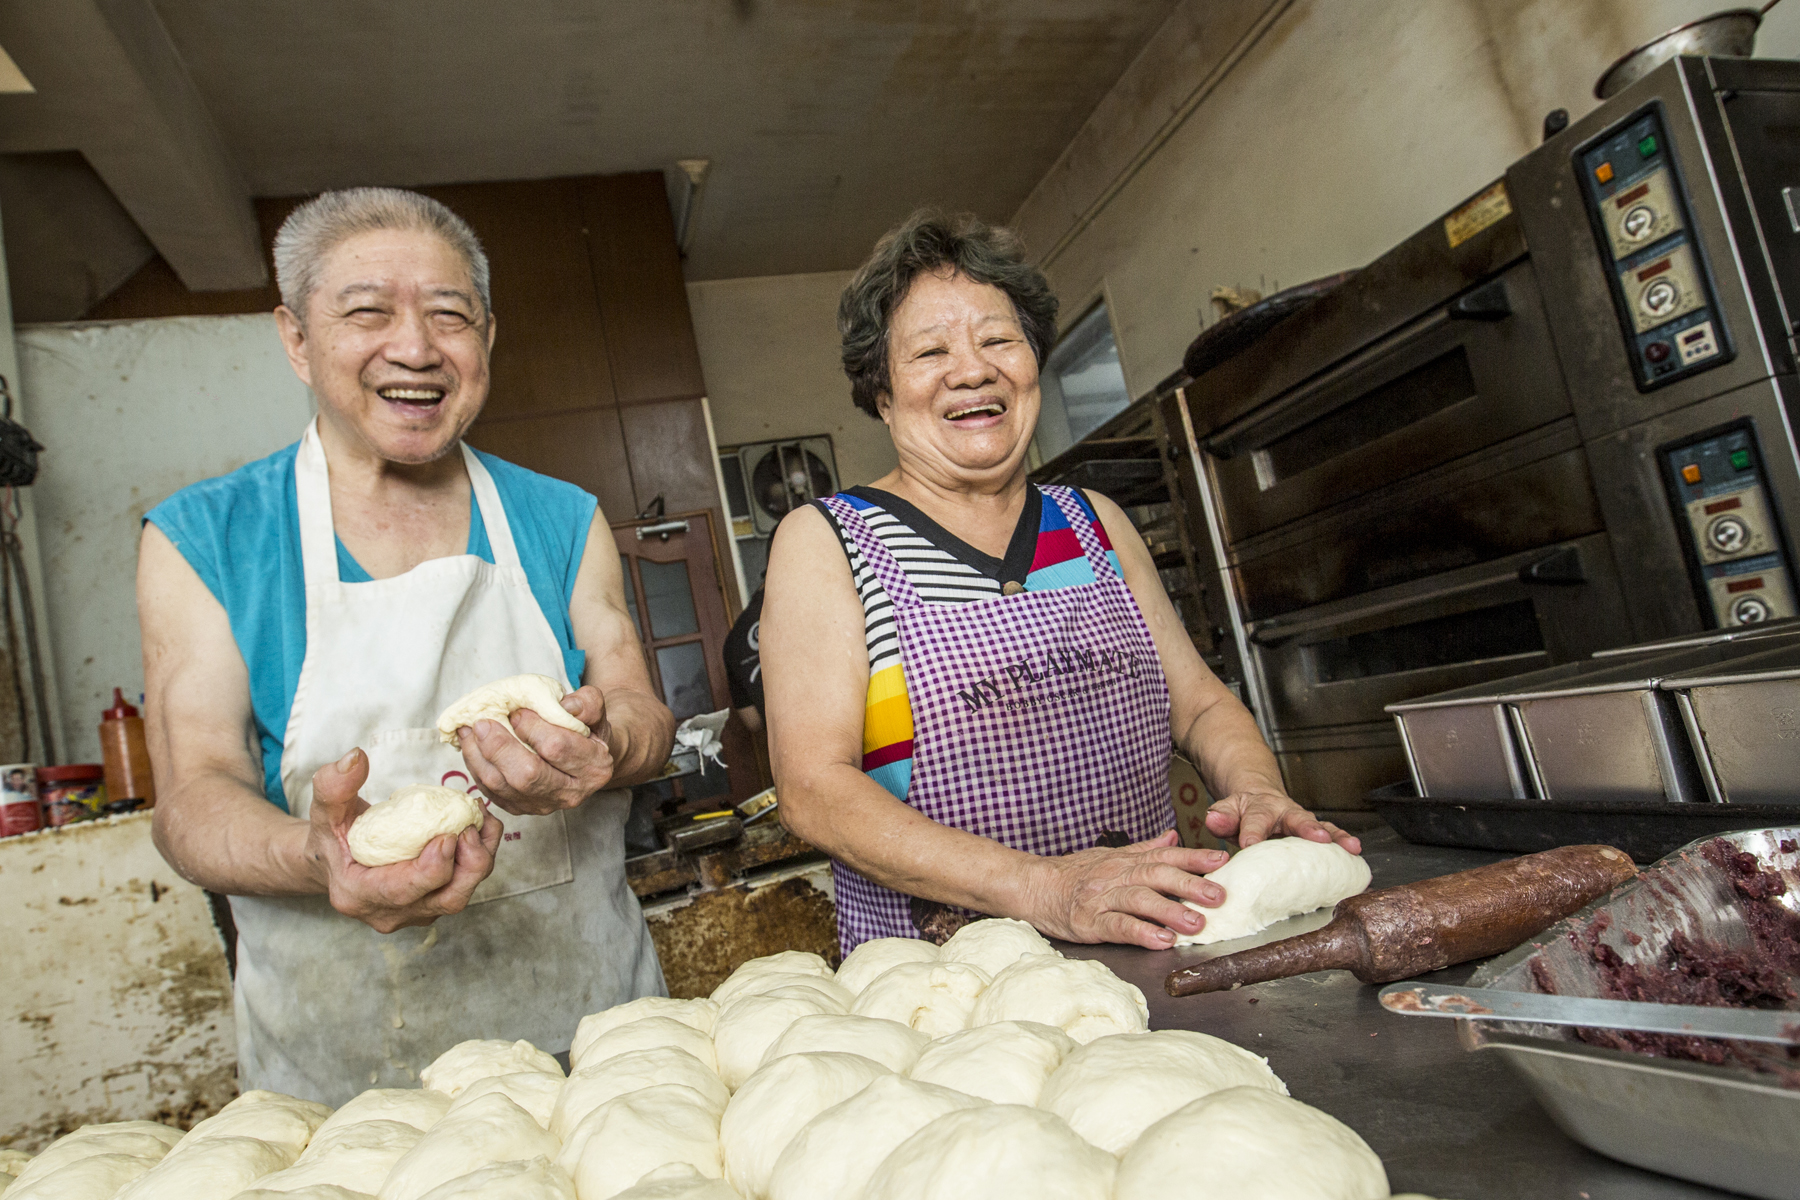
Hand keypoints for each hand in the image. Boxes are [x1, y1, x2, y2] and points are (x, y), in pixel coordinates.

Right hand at [306, 748, 501, 932]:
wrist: (336, 859)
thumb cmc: (332, 835)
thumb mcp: (325, 809)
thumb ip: (333, 785)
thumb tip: (355, 758)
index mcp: (357, 895)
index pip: (402, 892)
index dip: (432, 868)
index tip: (448, 835)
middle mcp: (390, 913)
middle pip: (445, 900)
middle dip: (469, 865)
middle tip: (473, 827)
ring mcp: (415, 912)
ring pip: (461, 894)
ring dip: (480, 858)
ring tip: (482, 821)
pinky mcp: (432, 903)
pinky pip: (464, 885)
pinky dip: (478, 857)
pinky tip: (481, 826)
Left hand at [458, 685, 615, 816]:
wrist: (583, 756)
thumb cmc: (586, 730)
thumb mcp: (594, 710)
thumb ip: (587, 703)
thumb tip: (564, 707)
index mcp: (593, 768)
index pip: (556, 748)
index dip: (531, 727)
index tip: (518, 711)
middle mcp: (571, 794)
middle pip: (527, 776)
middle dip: (499, 746)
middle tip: (483, 722)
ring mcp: (544, 805)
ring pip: (502, 786)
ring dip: (479, 756)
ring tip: (469, 730)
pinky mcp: (521, 809)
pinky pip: (491, 792)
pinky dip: (476, 767)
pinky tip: (471, 746)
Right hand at [1025, 830, 1230, 948]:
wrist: (1030, 886)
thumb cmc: (1073, 874)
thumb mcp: (1109, 855)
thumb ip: (1144, 849)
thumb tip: (1174, 837)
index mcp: (1125, 861)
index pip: (1165, 856)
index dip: (1194, 858)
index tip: (1223, 861)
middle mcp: (1116, 875)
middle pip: (1157, 875)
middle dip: (1190, 884)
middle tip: (1219, 895)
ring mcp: (1102, 898)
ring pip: (1140, 900)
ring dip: (1170, 910)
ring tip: (1196, 923)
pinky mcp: (1088, 922)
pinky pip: (1117, 926)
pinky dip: (1141, 932)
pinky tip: (1160, 940)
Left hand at [1205, 789, 1360, 854]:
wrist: (1259, 798)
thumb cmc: (1243, 811)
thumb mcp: (1227, 810)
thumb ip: (1221, 816)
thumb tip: (1212, 819)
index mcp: (1259, 808)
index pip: (1254, 820)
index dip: (1252, 832)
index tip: (1249, 843)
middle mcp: (1285, 812)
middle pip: (1297, 818)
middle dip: (1308, 828)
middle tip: (1318, 837)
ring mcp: (1302, 821)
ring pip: (1321, 826)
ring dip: (1336, 836)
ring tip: (1351, 846)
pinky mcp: (1315, 832)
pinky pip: (1332, 837)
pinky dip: (1344, 842)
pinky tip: (1356, 853)